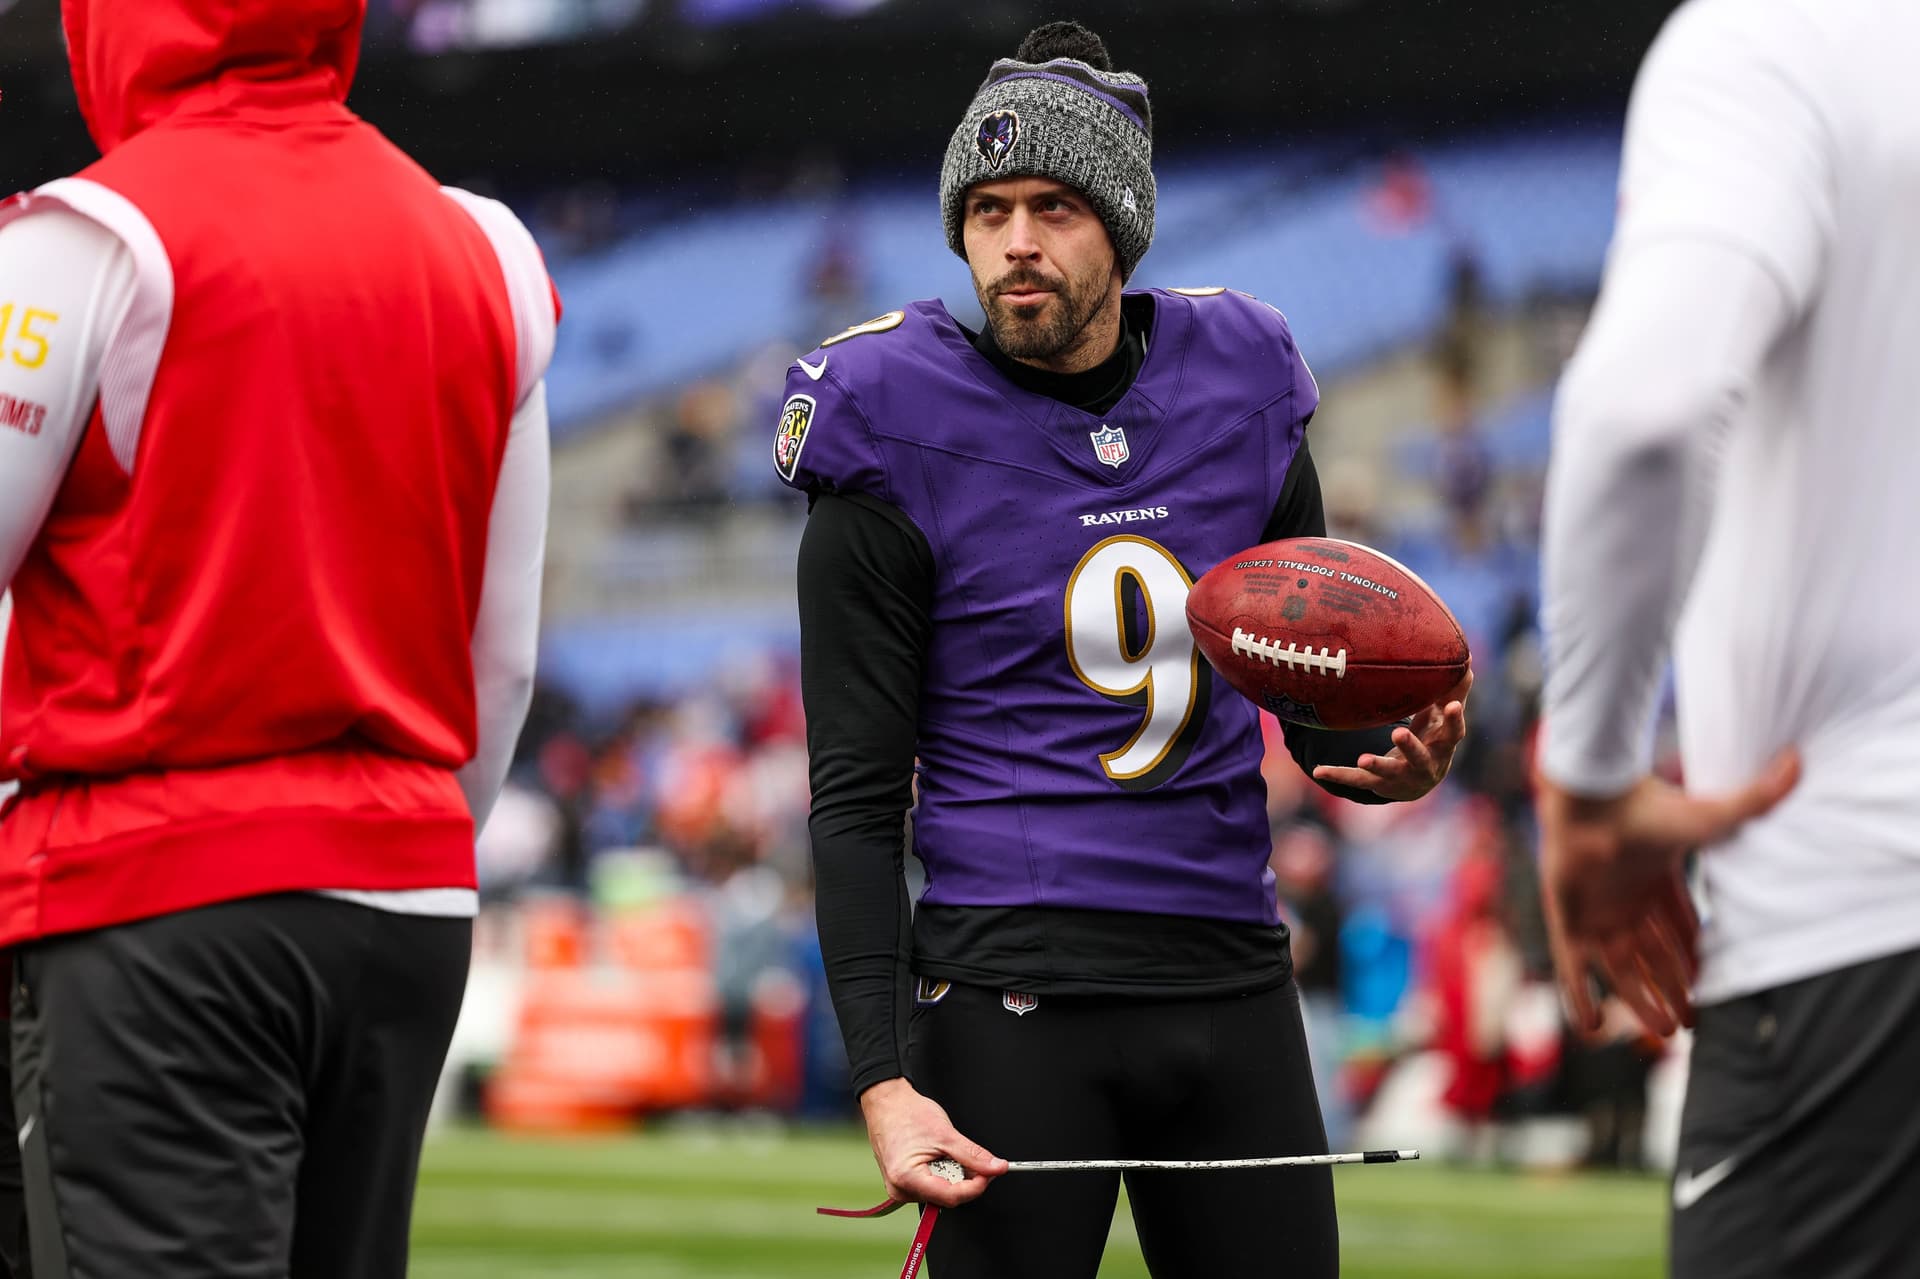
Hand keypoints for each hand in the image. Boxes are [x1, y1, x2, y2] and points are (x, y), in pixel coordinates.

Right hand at [859, 1077, 1007, 1207]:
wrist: (886, 1103)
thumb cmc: (907, 1114)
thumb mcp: (946, 1134)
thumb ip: (973, 1155)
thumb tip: (996, 1167)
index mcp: (907, 1178)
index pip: (952, 1196)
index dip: (977, 1185)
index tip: (991, 1172)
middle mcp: (900, 1189)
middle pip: (948, 1197)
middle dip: (965, 1179)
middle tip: (974, 1158)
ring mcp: (900, 1188)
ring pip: (940, 1193)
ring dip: (953, 1176)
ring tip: (947, 1152)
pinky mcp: (903, 1184)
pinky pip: (931, 1187)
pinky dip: (942, 1174)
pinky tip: (938, 1157)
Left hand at [1313, 669, 1472, 801]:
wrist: (1418, 783)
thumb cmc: (1433, 740)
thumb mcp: (1443, 719)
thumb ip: (1454, 692)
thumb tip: (1467, 659)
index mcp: (1442, 747)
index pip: (1453, 734)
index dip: (1455, 720)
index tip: (1453, 704)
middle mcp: (1424, 766)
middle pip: (1420, 757)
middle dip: (1410, 747)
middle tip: (1398, 733)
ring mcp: (1400, 778)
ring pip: (1389, 773)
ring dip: (1377, 765)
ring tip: (1363, 758)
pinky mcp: (1378, 785)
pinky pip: (1357, 781)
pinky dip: (1338, 775)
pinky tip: (1318, 770)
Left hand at [1536, 750, 1799, 1037]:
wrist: (1591, 802)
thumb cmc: (1648, 808)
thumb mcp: (1710, 816)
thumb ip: (1754, 799)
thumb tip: (1796, 763)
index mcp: (1656, 880)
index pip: (1680, 928)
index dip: (1694, 957)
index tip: (1711, 985)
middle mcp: (1625, 900)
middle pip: (1653, 955)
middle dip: (1673, 987)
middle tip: (1692, 1023)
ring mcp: (1595, 912)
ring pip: (1621, 969)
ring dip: (1640, 1000)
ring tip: (1666, 1033)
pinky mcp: (1567, 921)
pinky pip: (1571, 970)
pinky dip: (1578, 997)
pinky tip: (1591, 1029)